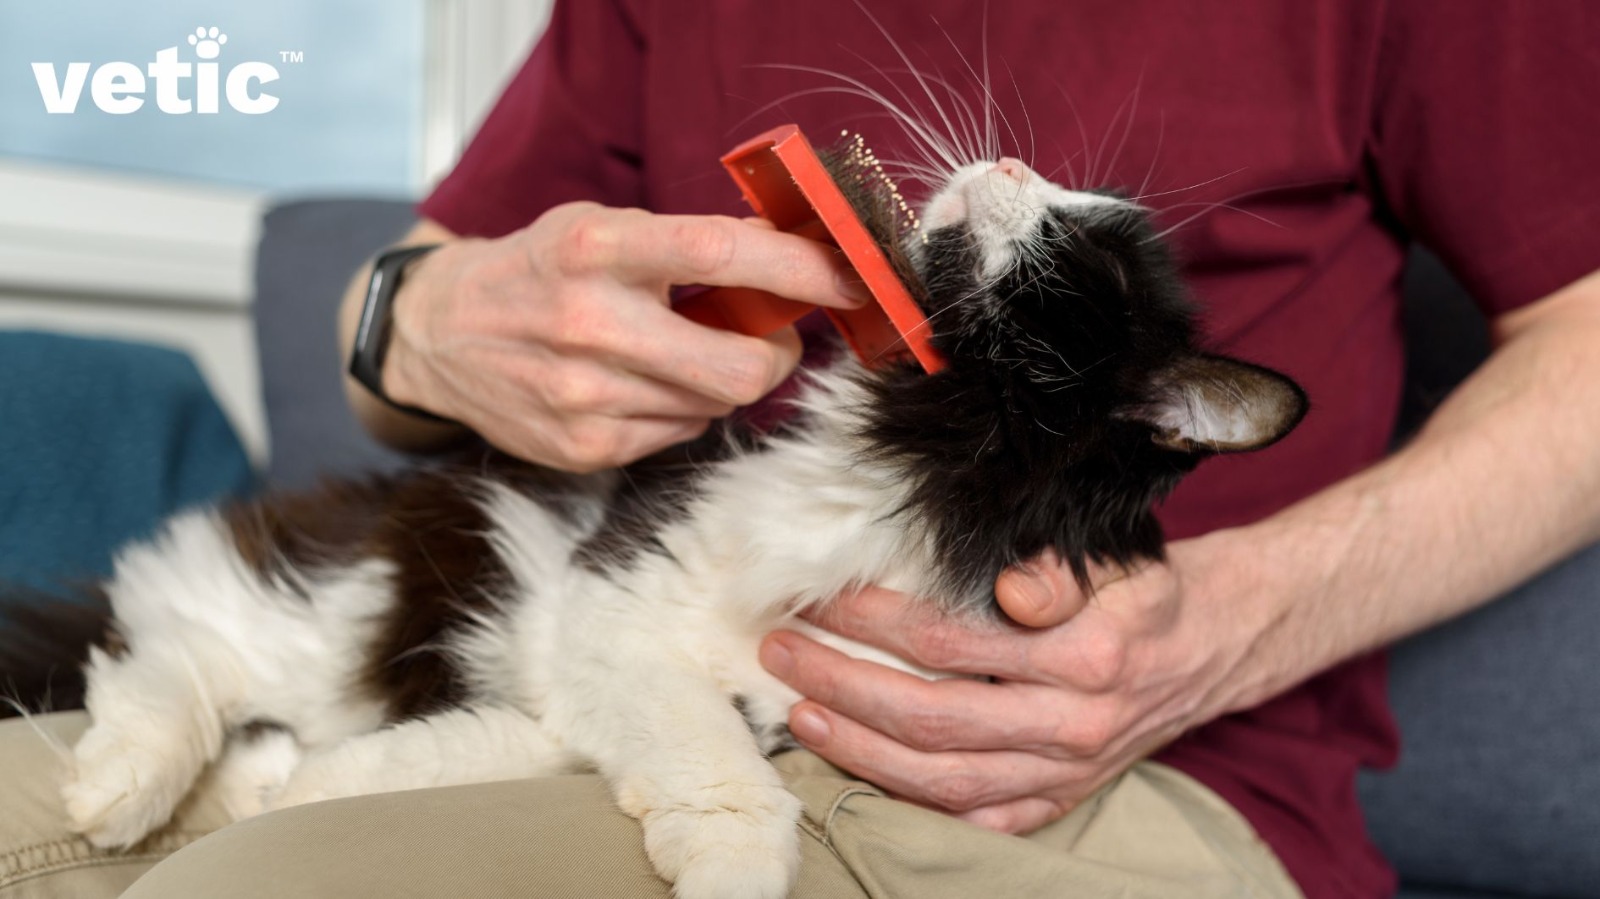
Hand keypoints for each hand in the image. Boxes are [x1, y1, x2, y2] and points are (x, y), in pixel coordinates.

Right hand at [381, 202, 867, 470]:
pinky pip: (680, 434)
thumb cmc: (537, 270)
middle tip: (775, 337)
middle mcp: (588, 324)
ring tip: (684, 352)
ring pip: (717, 405)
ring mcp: (585, 397)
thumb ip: (688, 243)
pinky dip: (682, 409)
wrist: (438, 335)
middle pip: (742, 368)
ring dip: (724, 380)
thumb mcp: (600, 228)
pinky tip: (644, 384)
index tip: (849, 279)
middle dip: (779, 356)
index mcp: (596, 249)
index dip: (800, 269)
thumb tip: (792, 256)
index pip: (722, 253)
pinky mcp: (584, 449)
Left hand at [759, 534, 1275, 833]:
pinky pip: (981, 820)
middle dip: (842, 685)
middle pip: (932, 717)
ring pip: (943, 779)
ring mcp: (1067, 772)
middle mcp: (1075, 724)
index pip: (951, 639)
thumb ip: (1057, 570)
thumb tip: (1008, 587)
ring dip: (859, 750)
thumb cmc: (1147, 588)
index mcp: (1087, 654)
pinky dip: (917, 806)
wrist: (1215, 643)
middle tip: (781, 650)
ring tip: (799, 713)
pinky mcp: (1063, 799)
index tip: (819, 594)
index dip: (873, 619)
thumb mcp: (1116, 556)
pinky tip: (861, 777)